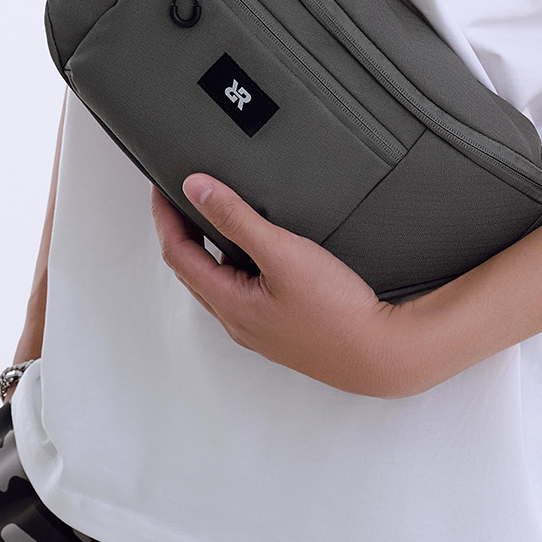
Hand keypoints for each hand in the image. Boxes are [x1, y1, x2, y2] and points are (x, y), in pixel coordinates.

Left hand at [150, 175, 428, 397]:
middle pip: (192, 270)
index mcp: (229, 304)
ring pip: (218, 282)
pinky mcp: (282, 327)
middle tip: (180, 198)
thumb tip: (197, 189)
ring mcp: (259, 327)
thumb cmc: (336, 312)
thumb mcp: (282, 253)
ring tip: (214, 214)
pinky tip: (258, 250)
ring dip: (208, 249)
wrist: (380, 353)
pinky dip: (235, 264)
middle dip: (181, 231)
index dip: (165, 218)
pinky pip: (244, 291)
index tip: (161, 188)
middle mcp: (238, 321)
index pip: (178, 255)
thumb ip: (237, 218)